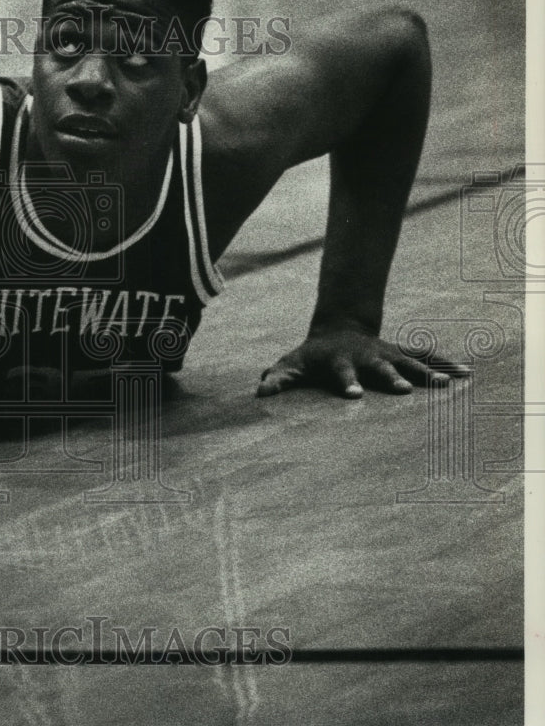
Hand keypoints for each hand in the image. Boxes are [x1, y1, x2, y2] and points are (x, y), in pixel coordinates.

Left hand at [256, 329, 470, 398]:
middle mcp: (367, 358)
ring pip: (410, 362)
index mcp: (340, 363)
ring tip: (447, 385)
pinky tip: (466, 374)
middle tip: (404, 391)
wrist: (337, 329)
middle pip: (381, 369)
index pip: (342, 374)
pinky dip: (445, 365)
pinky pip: (426, 359)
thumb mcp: (290, 364)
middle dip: (392, 379)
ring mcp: (387, 355)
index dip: (346, 384)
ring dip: (427, 373)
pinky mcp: (401, 355)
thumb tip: (259, 393)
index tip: (353, 396)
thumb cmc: (310, 357)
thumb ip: (276, 378)